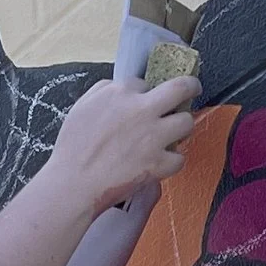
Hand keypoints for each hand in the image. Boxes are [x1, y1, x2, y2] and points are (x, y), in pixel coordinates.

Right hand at [48, 74, 198, 215]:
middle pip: (181, 88)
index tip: (143, 101)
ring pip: (187, 122)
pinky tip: (161, 163)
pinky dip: (172, 161)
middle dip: (191, 86)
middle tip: (192, 89)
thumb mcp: (81, 106)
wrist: (74, 183)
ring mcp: (153, 137)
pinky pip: (179, 158)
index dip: (144, 93)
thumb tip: (117, 88)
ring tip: (174, 134)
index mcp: (121, 93)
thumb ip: (103, 91)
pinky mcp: (158, 163)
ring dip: (182, 127)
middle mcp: (142, 110)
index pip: (144, 83)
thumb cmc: (72, 148)